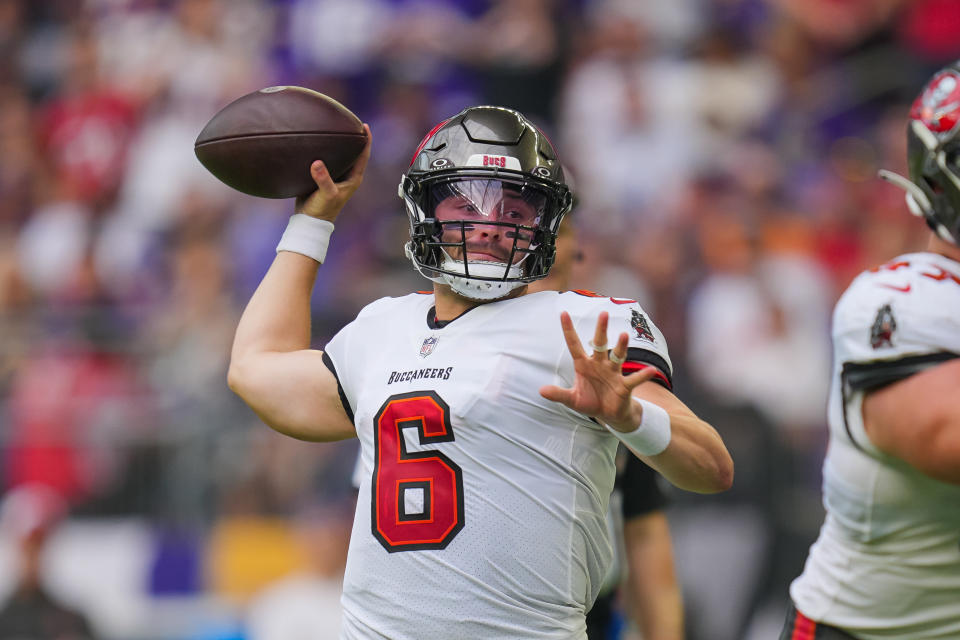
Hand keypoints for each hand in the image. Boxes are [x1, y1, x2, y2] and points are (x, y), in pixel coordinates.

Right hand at [295, 123, 371, 221]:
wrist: (309, 220)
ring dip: (339, 144)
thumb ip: (323, 179)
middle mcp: (346, 176)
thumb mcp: (326, 194)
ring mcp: (335, 176)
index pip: (364, 156)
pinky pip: (327, 160)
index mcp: (353, 178)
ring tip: (334, 128)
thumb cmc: (322, 210)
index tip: (365, 126)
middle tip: (350, 121)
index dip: (366, 141)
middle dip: (353, 138)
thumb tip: (317, 163)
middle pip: (353, 153)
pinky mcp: (323, 177)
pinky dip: (325, 151)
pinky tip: (317, 142)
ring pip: (340, 155)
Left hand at [539, 311, 657, 431]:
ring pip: (618, 356)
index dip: (568, 330)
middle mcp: (599, 364)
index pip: (574, 345)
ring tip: (624, 335)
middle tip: (604, 313)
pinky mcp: (625, 386)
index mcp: (584, 365)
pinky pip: (634, 379)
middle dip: (601, 330)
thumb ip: (558, 394)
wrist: (610, 414)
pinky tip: (651, 370)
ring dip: (621, 347)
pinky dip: (643, 375)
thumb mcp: (572, 400)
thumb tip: (541, 391)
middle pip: (600, 344)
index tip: (563, 313)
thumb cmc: (591, 402)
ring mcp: (613, 373)